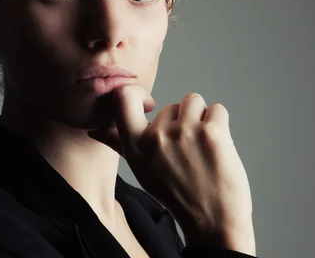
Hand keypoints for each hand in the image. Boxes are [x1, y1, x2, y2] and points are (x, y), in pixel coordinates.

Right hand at [88, 85, 254, 254]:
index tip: (149, 105)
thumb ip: (118, 144)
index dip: (138, 93)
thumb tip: (94, 131)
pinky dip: (220, 123)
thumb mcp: (140, 169)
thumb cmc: (176, 194)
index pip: (123, 96)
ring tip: (202, 146)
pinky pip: (217, 109)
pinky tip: (217, 147)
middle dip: (182, 123)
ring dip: (202, 119)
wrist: (212, 222)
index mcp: (135, 144)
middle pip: (172, 105)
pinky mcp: (212, 133)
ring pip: (194, 101)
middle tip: (186, 153)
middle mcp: (156, 136)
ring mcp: (184, 132)